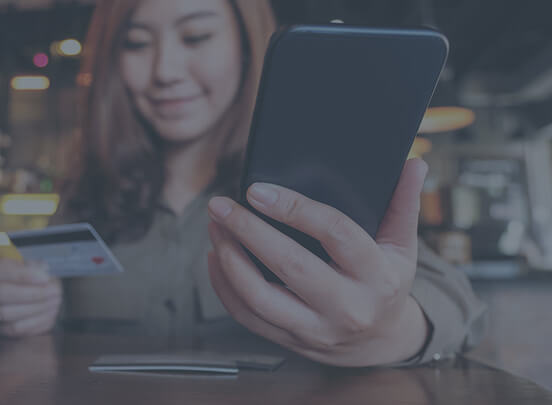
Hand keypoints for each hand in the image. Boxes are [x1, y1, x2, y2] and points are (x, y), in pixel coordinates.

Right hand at [0, 259, 61, 336]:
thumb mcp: (30, 264)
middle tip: (56, 292)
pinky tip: (49, 314)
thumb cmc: (25, 276)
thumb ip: (35, 266)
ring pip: (7, 314)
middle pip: (2, 294)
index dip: (25, 276)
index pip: (1, 271)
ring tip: (55, 303)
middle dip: (32, 294)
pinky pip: (13, 330)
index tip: (46, 278)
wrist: (16, 289)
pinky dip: (34, 323)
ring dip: (35, 309)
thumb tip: (43, 270)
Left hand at [206, 159, 429, 366]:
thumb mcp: (403, 246)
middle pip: (290, 265)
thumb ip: (403, 204)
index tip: (257, 190)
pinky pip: (247, 316)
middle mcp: (348, 306)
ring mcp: (316, 329)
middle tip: (220, 205)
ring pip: (260, 298)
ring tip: (215, 227)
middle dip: (248, 231)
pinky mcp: (291, 342)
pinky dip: (225, 286)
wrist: (380, 343)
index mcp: (378, 275)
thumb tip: (413, 163)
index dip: (294, 209)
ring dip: (230, 259)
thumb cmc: (386, 282)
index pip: (335, 233)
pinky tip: (217, 257)